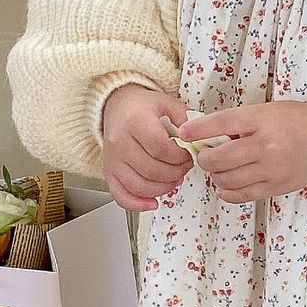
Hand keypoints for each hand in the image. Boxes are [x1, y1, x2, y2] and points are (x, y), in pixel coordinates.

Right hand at [100, 83, 194, 211]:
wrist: (117, 106)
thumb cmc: (142, 107)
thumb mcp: (167, 103)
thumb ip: (185, 120)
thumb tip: (197, 141)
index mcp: (135, 121)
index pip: (160, 148)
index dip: (179, 156)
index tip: (188, 154)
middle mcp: (120, 142)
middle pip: (152, 170)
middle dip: (176, 173)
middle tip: (185, 167)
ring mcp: (112, 159)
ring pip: (139, 186)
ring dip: (163, 188)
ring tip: (174, 179)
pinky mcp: (109, 172)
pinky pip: (120, 195)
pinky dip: (138, 204)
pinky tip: (153, 202)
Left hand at [177, 100, 306, 204]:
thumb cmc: (300, 121)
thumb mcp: (271, 111)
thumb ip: (243, 122)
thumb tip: (212, 136)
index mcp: (262, 119)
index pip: (221, 123)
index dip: (198, 129)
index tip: (184, 132)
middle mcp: (265, 145)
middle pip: (218, 158)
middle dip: (204, 159)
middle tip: (205, 155)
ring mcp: (271, 168)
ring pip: (226, 179)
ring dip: (215, 176)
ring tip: (218, 170)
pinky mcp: (276, 186)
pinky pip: (242, 195)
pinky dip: (227, 192)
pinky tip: (225, 186)